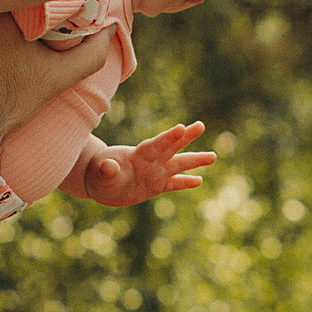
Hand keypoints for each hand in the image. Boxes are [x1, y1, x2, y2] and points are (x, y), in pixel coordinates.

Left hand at [84, 121, 215, 206]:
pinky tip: (199, 180)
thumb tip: (108, 166)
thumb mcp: (101, 175)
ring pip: (178, 165)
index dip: (168, 137)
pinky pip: (173, 184)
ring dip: (195, 160)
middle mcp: (150, 162)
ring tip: (213, 156)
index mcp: (138, 156)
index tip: (181, 127)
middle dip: (186, 137)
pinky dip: (186, 182)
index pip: (155, 145)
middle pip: (171, 147)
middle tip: (200, 126)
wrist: (98, 182)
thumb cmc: (98, 175)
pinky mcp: (155, 186)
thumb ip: (107, 171)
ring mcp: (154, 173)